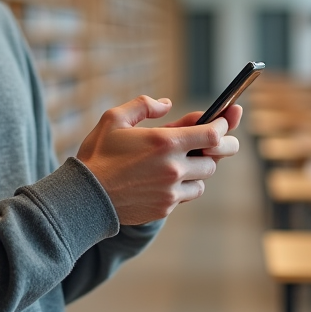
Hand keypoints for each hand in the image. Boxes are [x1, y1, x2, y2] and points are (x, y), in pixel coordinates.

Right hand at [76, 96, 240, 225]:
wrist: (85, 197)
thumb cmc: (98, 154)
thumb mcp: (114, 118)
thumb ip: (144, 105)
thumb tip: (167, 104)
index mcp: (165, 142)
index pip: (213, 133)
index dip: (224, 124)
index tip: (225, 118)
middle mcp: (173, 167)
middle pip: (215, 157)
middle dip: (223, 147)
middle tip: (224, 141)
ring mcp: (171, 190)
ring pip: (203, 179)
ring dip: (200, 168)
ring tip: (190, 159)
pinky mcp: (165, 207)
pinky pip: (187, 194)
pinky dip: (185, 185)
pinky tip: (173, 177)